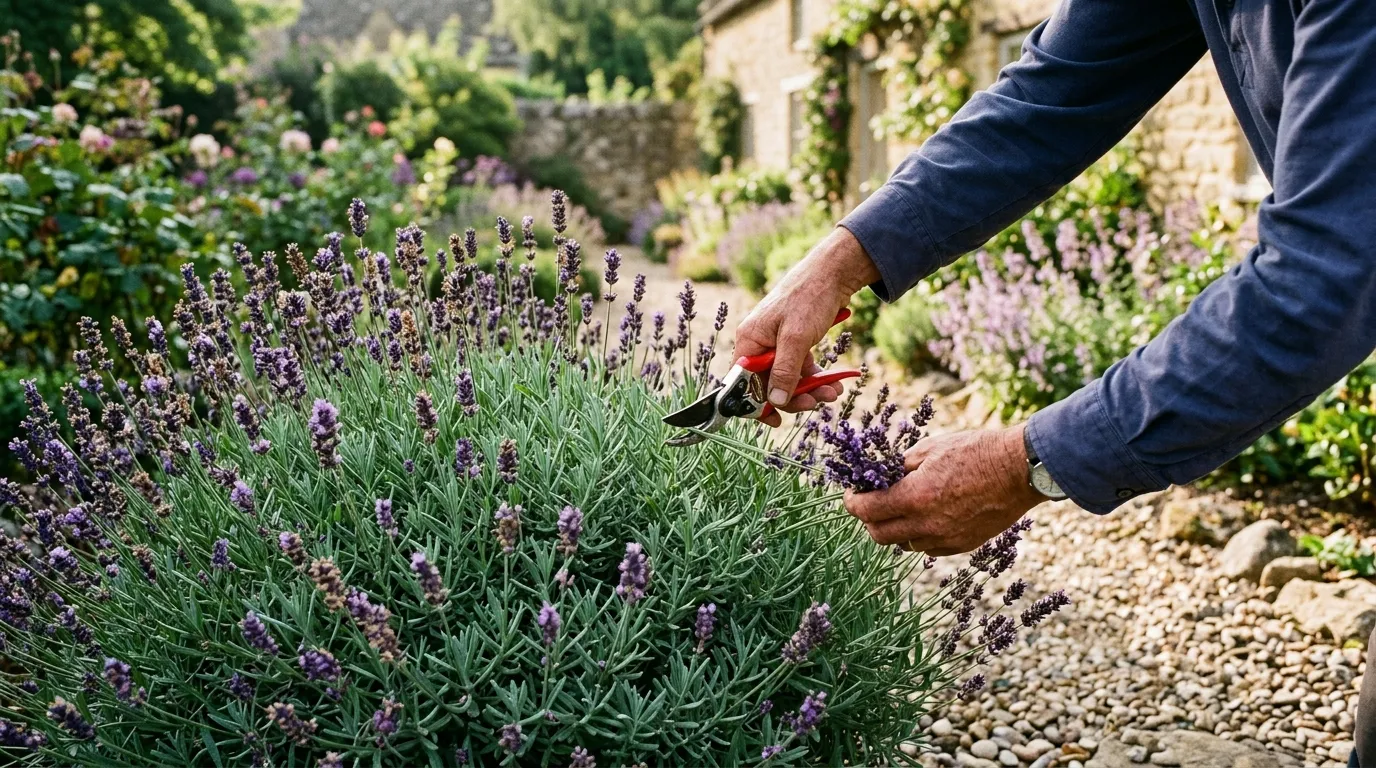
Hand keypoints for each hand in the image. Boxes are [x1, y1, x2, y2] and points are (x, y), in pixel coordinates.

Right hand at [733, 226, 880, 426]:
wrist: (833, 274)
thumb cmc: (808, 299)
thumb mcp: (796, 339)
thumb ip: (784, 371)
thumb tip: (775, 402)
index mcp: (749, 341)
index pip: (743, 383)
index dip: (756, 404)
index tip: (775, 421)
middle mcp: (760, 344)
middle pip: (769, 385)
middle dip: (794, 397)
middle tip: (815, 403)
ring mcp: (778, 345)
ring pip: (788, 380)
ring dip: (810, 390)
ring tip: (832, 392)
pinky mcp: (795, 344)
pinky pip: (801, 370)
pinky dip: (816, 379)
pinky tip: (834, 383)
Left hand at [844, 425, 1045, 555]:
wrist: (1019, 470)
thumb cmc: (976, 451)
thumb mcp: (931, 448)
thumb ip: (900, 467)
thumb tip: (881, 475)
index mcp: (914, 497)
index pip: (866, 511)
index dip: (852, 503)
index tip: (851, 494)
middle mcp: (926, 524)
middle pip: (878, 535)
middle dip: (868, 519)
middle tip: (871, 502)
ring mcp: (945, 539)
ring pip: (903, 544)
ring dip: (894, 528)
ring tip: (901, 507)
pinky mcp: (962, 545)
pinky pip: (928, 547)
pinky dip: (919, 535)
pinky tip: (926, 515)